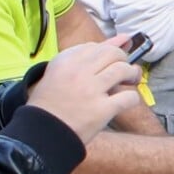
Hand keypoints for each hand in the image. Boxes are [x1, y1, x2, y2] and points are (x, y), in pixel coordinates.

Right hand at [24, 41, 143, 142]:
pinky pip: (128, 97)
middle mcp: (78, 71)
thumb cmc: (50, 104)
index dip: (107, 53)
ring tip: (130, 82)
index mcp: (65, 61)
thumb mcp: (60, 73)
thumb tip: (125, 37)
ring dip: (131, 75)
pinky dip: (132, 98)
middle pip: (113, 54)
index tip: (107, 63)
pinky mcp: (102, 109)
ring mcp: (91, 90)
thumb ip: (89, 54)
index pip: (97, 46)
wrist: (41, 135)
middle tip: (123, 71)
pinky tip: (125, 102)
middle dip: (123, 60)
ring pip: (123, 70)